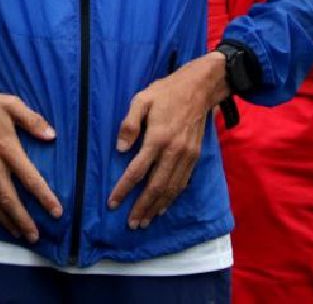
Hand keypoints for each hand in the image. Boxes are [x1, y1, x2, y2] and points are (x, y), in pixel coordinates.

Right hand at [0, 82, 61, 241]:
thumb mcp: (12, 104)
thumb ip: (33, 121)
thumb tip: (52, 136)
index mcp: (7, 147)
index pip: (30, 178)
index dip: (44, 197)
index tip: (57, 212)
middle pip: (9, 199)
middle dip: (23, 220)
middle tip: (34, 236)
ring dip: (4, 221)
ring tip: (17, 234)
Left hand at [108, 55, 227, 228]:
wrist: (200, 88)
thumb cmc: (166, 92)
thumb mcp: (142, 99)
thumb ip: (129, 124)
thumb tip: (120, 149)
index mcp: (158, 137)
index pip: (137, 170)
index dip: (124, 188)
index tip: (113, 203)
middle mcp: (174, 151)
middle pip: (155, 186)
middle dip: (141, 207)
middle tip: (130, 224)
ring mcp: (187, 156)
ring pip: (171, 189)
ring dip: (156, 208)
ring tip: (144, 222)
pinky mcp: (195, 157)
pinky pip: (182, 183)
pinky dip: (172, 199)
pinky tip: (162, 207)